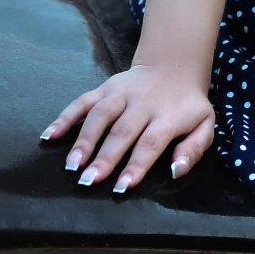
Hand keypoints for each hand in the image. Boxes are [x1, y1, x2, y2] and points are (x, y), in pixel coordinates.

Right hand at [40, 59, 215, 193]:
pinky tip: (49, 136)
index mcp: (168, 115)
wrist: (173, 66)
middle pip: (122, 131)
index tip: (122, 186)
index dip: (136, 164)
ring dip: (84, 140)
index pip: (150, 142)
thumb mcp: (205, 124)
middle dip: (105, 157)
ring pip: (100, 115)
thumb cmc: (188, 105)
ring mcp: (121, 93)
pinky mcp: (105, 87)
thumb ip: (194, 148)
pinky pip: (82, 101)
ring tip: (72, 166)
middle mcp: (142, 102)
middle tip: (89, 181)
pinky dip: (64, 117)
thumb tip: (176, 170)